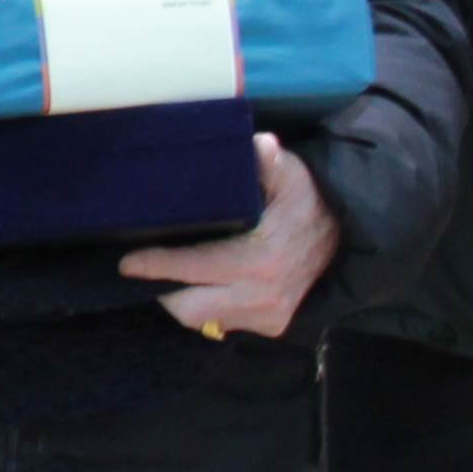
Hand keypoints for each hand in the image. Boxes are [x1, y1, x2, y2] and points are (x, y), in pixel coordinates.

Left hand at [123, 134, 343, 338]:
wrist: (345, 236)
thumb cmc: (307, 201)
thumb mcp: (291, 174)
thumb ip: (269, 161)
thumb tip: (260, 145)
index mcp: (261, 259)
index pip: (195, 268)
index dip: (157, 265)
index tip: (127, 261)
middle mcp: (262, 295)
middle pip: (188, 307)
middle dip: (162, 289)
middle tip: (143, 266)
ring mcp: (268, 315)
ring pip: (202, 319)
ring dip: (182, 298)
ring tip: (168, 274)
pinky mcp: (271, 325)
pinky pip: (223, 322)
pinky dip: (207, 305)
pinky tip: (199, 283)